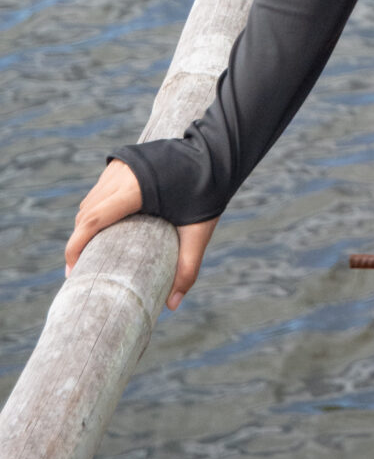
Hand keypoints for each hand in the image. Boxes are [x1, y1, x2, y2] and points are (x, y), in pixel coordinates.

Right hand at [66, 160, 217, 310]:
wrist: (216, 151)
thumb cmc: (207, 191)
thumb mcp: (198, 231)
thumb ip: (188, 268)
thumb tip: (173, 306)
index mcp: (135, 188)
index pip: (91, 219)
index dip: (75, 246)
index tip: (72, 272)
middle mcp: (123, 173)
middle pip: (86, 212)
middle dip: (78, 240)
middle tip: (81, 269)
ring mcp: (121, 164)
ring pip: (91, 199)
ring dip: (86, 224)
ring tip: (92, 251)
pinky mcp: (124, 159)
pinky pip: (100, 188)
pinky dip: (95, 208)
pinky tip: (103, 226)